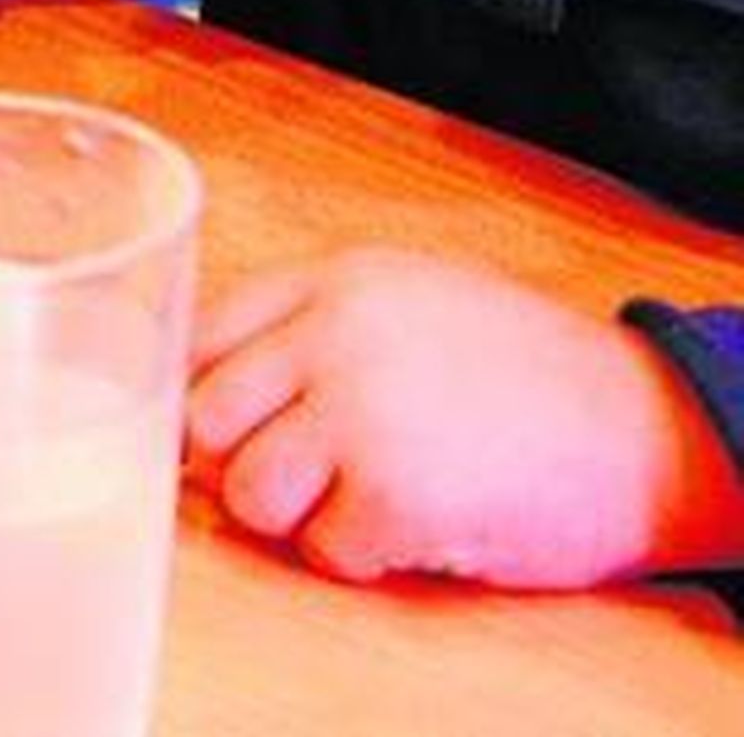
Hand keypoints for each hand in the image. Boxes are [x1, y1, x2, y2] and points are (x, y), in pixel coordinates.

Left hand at [186, 245, 743, 587]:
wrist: (640, 423)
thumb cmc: (518, 369)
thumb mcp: (403, 301)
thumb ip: (306, 327)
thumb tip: (202, 387)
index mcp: (330, 279)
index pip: (197, 334)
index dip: (196, 393)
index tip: (222, 428)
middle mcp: (331, 333)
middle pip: (202, 416)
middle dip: (235, 460)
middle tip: (294, 475)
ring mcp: (360, 410)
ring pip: (244, 491)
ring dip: (292, 517)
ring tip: (356, 500)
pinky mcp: (394, 492)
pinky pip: (321, 551)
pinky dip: (358, 557)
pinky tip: (408, 527)